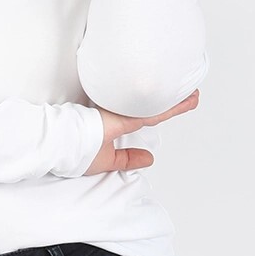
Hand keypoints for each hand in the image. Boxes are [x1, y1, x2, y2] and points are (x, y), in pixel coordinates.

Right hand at [81, 87, 200, 174]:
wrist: (60, 143)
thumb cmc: (76, 151)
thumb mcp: (109, 160)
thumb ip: (128, 159)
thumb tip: (150, 160)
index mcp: (119, 123)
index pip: (147, 116)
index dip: (163, 110)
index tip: (178, 104)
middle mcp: (122, 114)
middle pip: (154, 107)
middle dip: (175, 102)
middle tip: (193, 95)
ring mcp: (122, 112)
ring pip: (156, 106)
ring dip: (178, 102)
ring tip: (195, 95)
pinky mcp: (123, 115)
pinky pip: (154, 112)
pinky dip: (173, 107)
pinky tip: (188, 101)